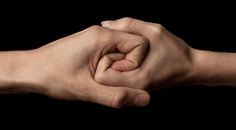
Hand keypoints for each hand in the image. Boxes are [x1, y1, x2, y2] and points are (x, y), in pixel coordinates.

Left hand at [0, 25, 149, 107]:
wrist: (30, 70)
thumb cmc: (53, 76)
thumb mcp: (86, 90)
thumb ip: (117, 95)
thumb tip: (145, 99)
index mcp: (102, 37)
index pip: (140, 44)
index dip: (135, 64)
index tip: (117, 75)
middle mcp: (100, 33)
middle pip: (131, 48)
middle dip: (124, 67)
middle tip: (103, 78)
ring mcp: (95, 38)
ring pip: (121, 52)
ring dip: (115, 68)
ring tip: (97, 77)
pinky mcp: (90, 45)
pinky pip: (110, 53)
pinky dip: (108, 66)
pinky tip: (94, 75)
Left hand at [95, 18, 195, 89]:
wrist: (189, 68)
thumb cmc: (175, 50)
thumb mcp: (153, 31)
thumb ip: (127, 25)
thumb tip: (105, 23)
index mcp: (134, 79)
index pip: (101, 73)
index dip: (104, 55)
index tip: (116, 45)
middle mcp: (130, 88)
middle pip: (102, 74)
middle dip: (106, 57)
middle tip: (119, 46)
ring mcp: (131, 88)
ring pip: (107, 75)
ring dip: (111, 59)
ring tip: (123, 50)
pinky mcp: (133, 85)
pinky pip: (115, 75)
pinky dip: (116, 63)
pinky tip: (126, 55)